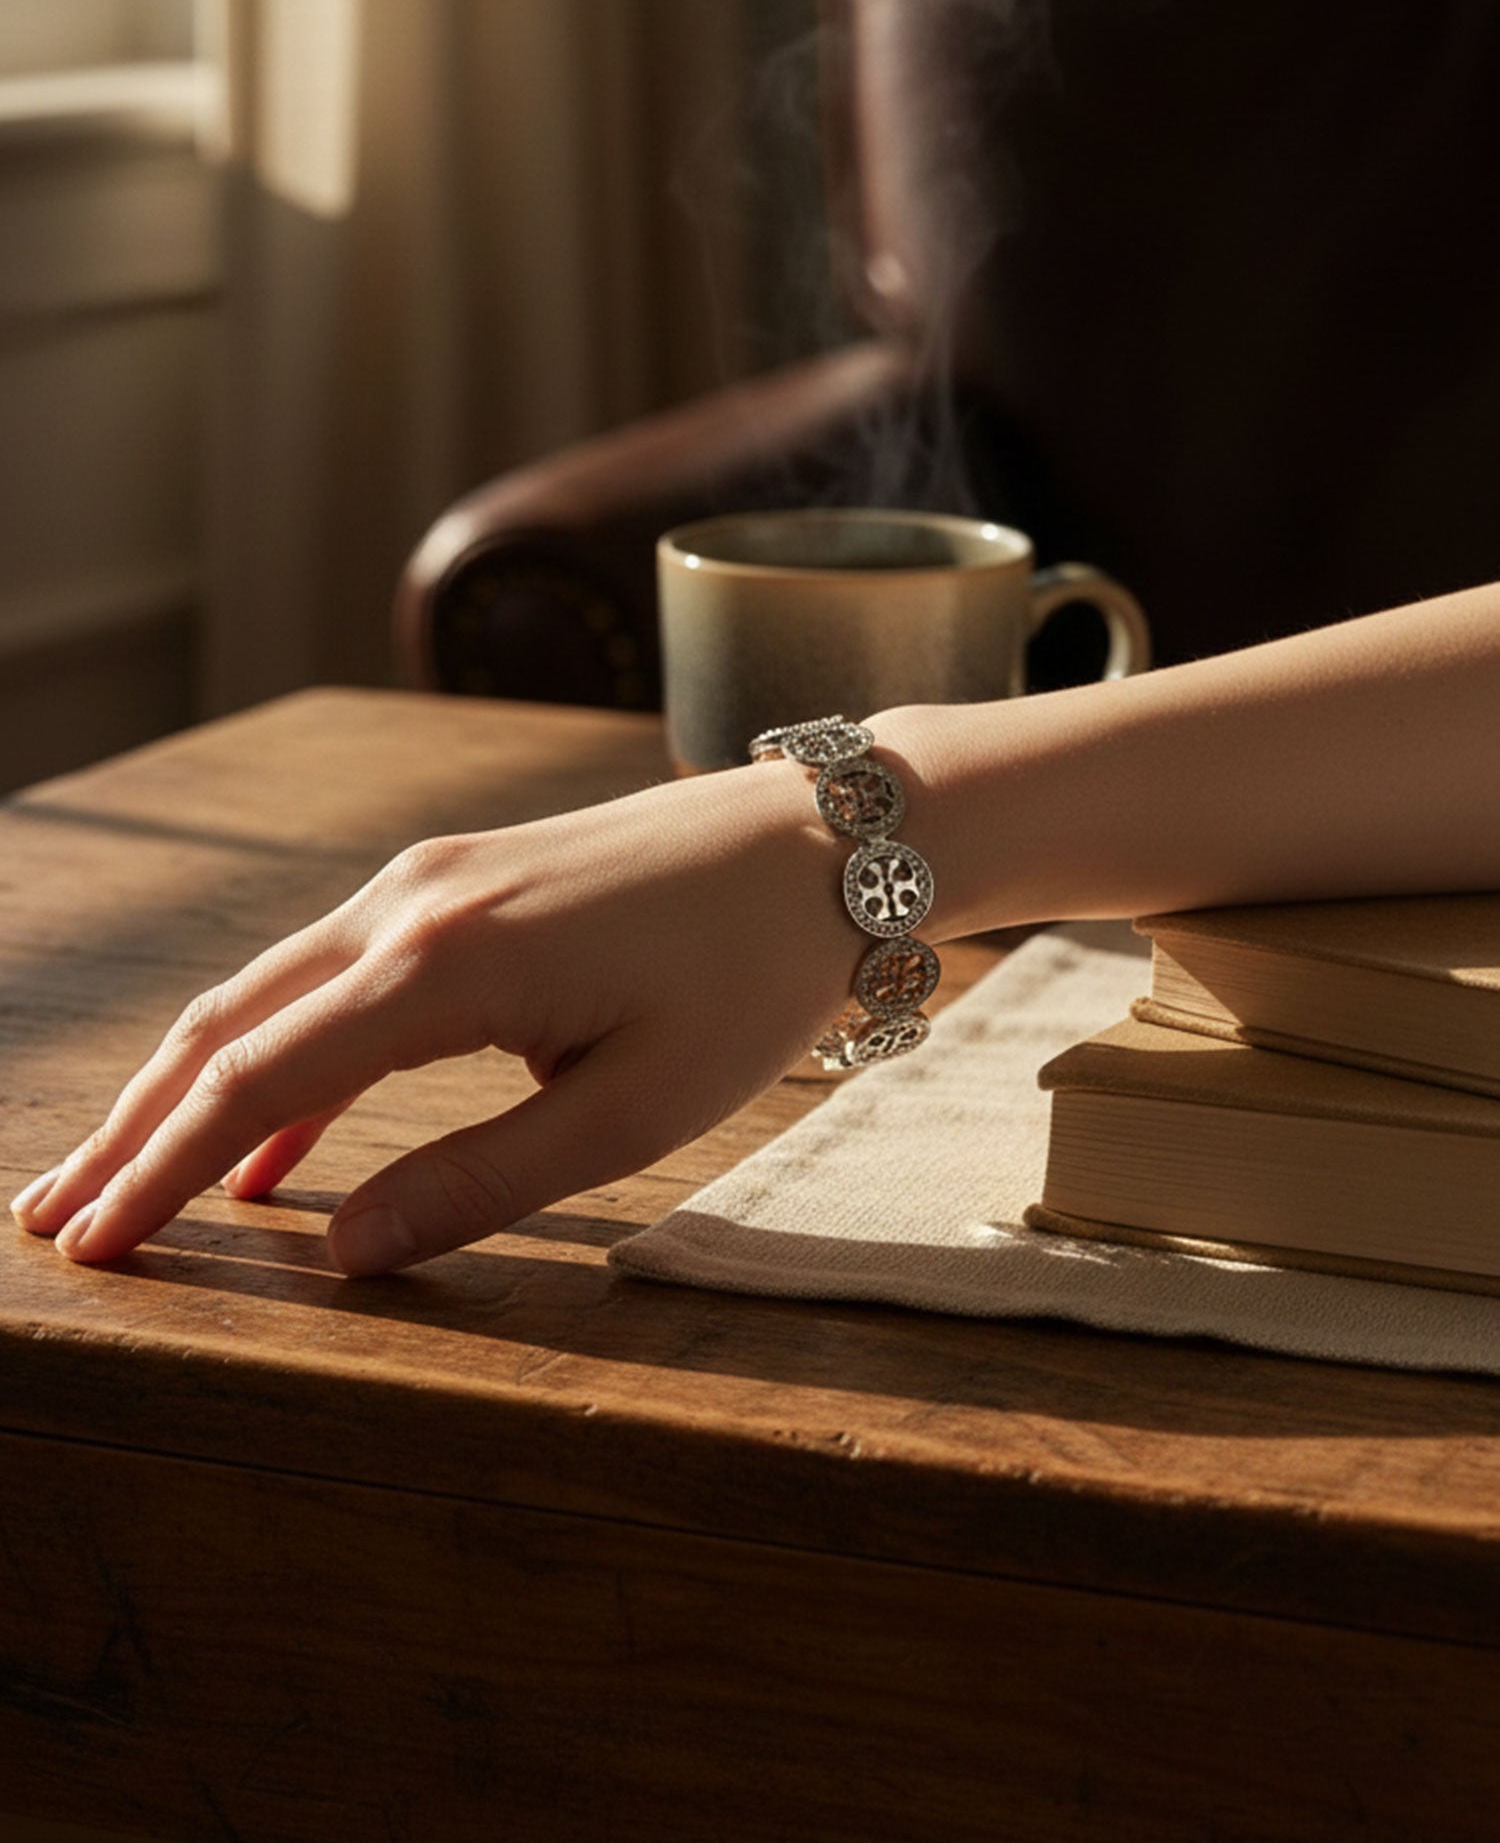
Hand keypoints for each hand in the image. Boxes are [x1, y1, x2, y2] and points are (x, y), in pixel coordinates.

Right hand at [10, 760, 859, 1274]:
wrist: (827, 844)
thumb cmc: (748, 977)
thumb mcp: (633, 1107)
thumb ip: (482, 1182)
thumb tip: (341, 1253)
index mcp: (442, 965)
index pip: (254, 1082)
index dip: (163, 1172)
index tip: (94, 1251)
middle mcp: (407, 907)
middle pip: (226, 1025)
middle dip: (134, 1128)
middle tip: (55, 1222)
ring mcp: (428, 882)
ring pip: (266, 993)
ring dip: (187, 1087)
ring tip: (118, 1178)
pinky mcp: (459, 884)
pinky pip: (334, 977)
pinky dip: (281, 1056)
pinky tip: (266, 1141)